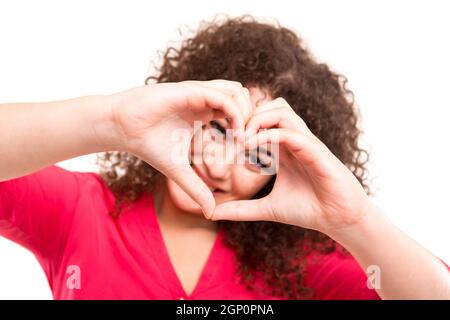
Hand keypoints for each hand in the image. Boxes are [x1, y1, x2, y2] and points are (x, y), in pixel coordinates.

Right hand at [110, 80, 251, 216]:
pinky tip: (236, 134)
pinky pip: (223, 97)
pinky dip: (235, 113)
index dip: (249, 127)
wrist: (123, 129)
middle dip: (254, 117)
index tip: (250, 150)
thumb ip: (196, 189)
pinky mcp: (191, 91)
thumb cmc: (148, 145)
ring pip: (238, 91)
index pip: (237, 110)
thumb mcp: (179, 171)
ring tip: (245, 138)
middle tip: (253, 142)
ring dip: (248, 113)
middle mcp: (205, 100)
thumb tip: (210, 213)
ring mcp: (199, 93)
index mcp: (204, 112)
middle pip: (243, 97)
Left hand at [211, 97, 370, 235]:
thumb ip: (240, 209)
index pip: (260, 121)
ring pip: (280, 110)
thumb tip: (213, 213)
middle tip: (229, 137)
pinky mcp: (315, 150)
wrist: (338, 220)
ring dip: (256, 120)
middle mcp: (293, 139)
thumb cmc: (307, 210)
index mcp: (282, 148)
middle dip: (245, 116)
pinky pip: (289, 132)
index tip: (221, 143)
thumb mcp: (266, 209)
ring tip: (240, 141)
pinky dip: (267, 136)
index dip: (239, 126)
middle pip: (268, 106)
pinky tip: (251, 149)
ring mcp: (305, 142)